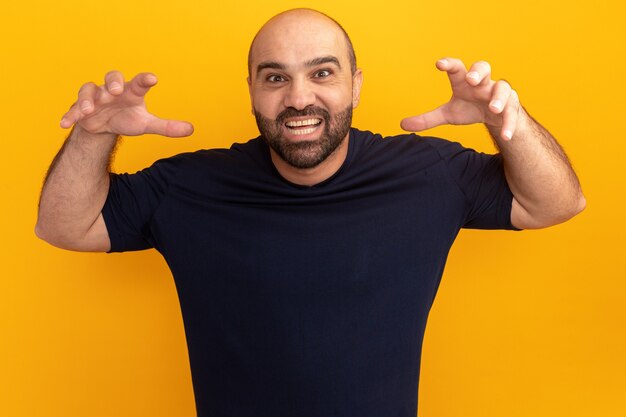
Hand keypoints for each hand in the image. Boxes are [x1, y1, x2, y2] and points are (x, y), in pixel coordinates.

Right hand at [60, 71, 193, 137]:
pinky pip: (73, 109)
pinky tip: (64, 124)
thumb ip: (166, 126)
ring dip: (87, 99)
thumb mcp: (146, 124)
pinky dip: (69, 115)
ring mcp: (95, 98)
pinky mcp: (80, 109)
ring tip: (89, 110)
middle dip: (112, 81)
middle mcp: (112, 91)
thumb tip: (191, 129)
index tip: (152, 79)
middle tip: (116, 90)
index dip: (144, 80)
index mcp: (130, 92)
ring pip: (89, 90)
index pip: (138, 82)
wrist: (103, 125)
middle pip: (111, 77)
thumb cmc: (127, 118)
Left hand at [400, 58, 519, 140]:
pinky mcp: (512, 106)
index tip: (439, 64)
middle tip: (472, 80)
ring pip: (503, 88)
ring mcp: (499, 93)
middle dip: (478, 72)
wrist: (496, 117)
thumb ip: (427, 119)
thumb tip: (402, 124)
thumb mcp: (448, 114)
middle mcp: (483, 83)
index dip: (449, 64)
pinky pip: (512, 113)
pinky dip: (509, 124)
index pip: (457, 68)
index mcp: (465, 81)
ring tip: (493, 108)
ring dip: (498, 97)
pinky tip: (506, 135)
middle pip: (483, 67)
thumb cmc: (470, 108)